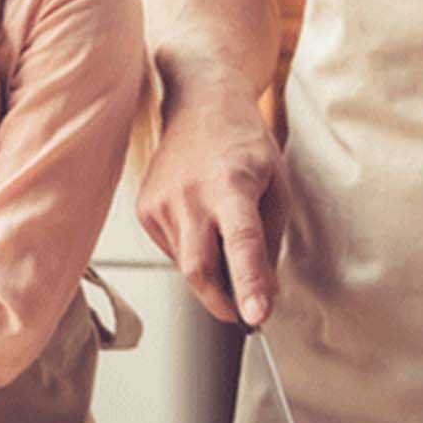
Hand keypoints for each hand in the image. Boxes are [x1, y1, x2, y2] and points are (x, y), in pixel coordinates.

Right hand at [134, 81, 290, 325]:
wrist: (200, 105)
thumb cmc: (245, 146)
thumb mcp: (277, 187)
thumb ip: (269, 243)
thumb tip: (263, 295)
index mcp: (231, 186)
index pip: (241, 244)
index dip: (249, 283)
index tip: (256, 317)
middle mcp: (189, 195)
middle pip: (200, 271)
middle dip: (223, 302)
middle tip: (245, 311)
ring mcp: (160, 203)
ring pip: (186, 266)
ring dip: (211, 272)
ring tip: (224, 234)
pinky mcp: (145, 210)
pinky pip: (173, 251)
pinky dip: (193, 252)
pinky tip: (202, 222)